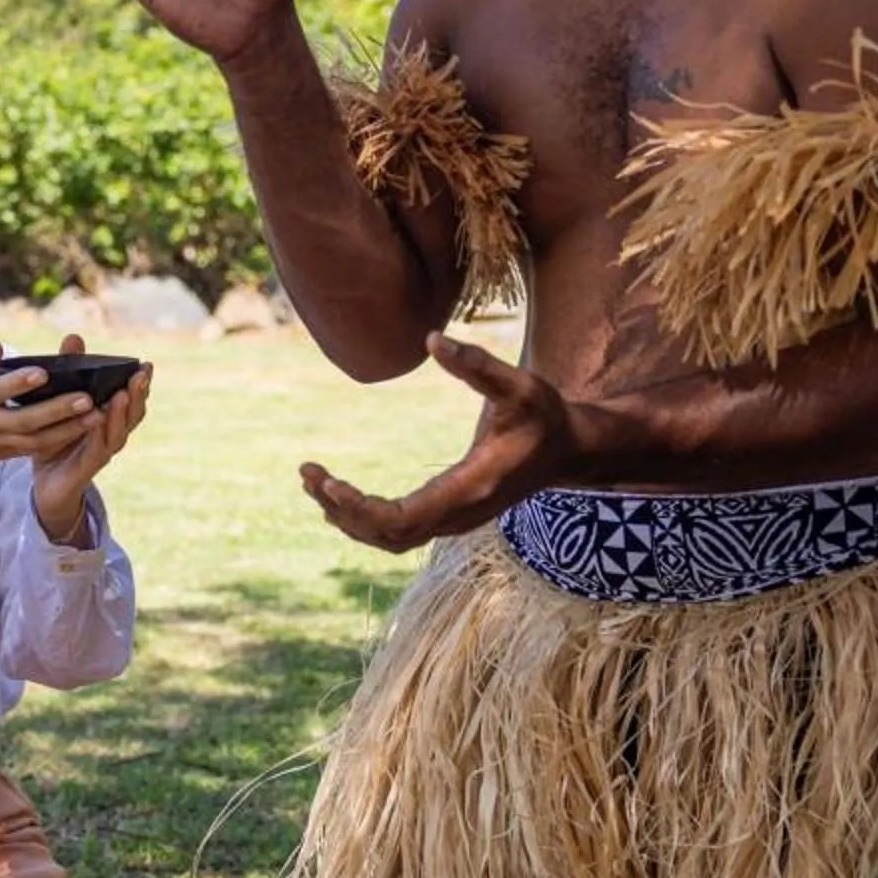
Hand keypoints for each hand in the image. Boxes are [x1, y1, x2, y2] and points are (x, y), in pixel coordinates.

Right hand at [0, 343, 103, 469]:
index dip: (18, 383)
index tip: (42, 373)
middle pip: (25, 419)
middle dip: (56, 410)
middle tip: (86, 398)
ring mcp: (1, 441)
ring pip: (38, 439)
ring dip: (69, 429)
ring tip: (97, 415)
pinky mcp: (12, 451)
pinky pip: (41, 448)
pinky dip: (65, 438)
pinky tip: (88, 426)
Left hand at [31, 336, 151, 542]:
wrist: (46, 484)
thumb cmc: (56, 438)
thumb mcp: (59, 401)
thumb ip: (69, 371)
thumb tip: (74, 337)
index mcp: (109, 418)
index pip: (131, 399)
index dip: (141, 383)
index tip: (145, 364)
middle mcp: (111, 435)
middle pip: (132, 414)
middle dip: (139, 394)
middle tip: (141, 374)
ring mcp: (101, 453)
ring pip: (119, 432)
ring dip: (122, 413)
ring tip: (123, 393)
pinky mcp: (86, 469)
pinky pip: (96, 451)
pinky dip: (99, 435)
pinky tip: (98, 421)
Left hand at [302, 335, 578, 552]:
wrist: (569, 451)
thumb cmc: (545, 415)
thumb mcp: (520, 384)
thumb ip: (478, 365)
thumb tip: (433, 338)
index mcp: (470, 490)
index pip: (402, 520)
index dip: (360, 509)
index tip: (328, 483)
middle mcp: (459, 516)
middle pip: (388, 536)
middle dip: (343, 511)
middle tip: (308, 474)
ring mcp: (454, 522)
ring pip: (390, 539)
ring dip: (349, 517)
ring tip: (314, 482)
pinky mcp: (449, 516)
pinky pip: (399, 532)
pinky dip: (365, 519)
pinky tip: (339, 495)